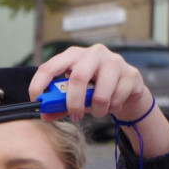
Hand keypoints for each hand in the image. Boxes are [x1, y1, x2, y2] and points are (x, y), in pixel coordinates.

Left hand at [32, 44, 150, 122]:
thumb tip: (45, 114)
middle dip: (73, 102)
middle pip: (78, 78)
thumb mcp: (74, 95)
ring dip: (96, 110)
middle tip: (74, 115)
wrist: (128, 89)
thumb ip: (58, 104)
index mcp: (73, 55)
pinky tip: (112, 104)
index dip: (39, 85)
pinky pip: (117, 99)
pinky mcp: (131, 73)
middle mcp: (93, 53)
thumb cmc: (95, 89)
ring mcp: (114, 61)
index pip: (49, 66)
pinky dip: (111, 108)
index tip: (37, 102)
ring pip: (100, 93)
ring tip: (97, 111)